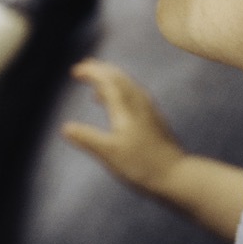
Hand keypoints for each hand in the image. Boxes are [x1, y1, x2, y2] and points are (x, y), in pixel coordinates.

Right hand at [63, 58, 186, 195]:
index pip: (107, 80)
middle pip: (118, 77)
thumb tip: (66, 128)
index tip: (75, 71)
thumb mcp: (109, 153)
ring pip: (128, 85)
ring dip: (110, 79)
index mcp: (125, 107)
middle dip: (100, 69)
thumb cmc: (142, 166)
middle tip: (83, 68)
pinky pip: (134, 95)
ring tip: (96, 84)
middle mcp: (139, 103)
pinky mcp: (154, 119)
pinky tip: (116, 106)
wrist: (176, 176)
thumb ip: (87, 138)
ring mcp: (149, 110)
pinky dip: (120, 92)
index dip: (91, 72)